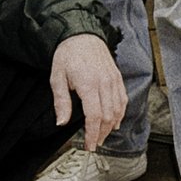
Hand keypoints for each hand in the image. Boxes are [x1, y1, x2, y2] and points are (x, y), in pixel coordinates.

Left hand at [52, 32, 126, 148]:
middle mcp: (104, 83)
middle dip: (102, 134)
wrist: (83, 35)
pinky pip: (123, 100)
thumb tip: (62, 122)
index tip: (90, 145)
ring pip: (118, 110)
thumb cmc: (68, 55)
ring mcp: (113, 80)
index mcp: (89, 84)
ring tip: (103, 135)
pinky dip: (120, 113)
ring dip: (112, 126)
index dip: (93, 134)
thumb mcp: (57, 78)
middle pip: (108, 116)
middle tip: (94, 143)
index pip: (94, 116)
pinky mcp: (118, 78)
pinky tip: (115, 121)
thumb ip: (61, 102)